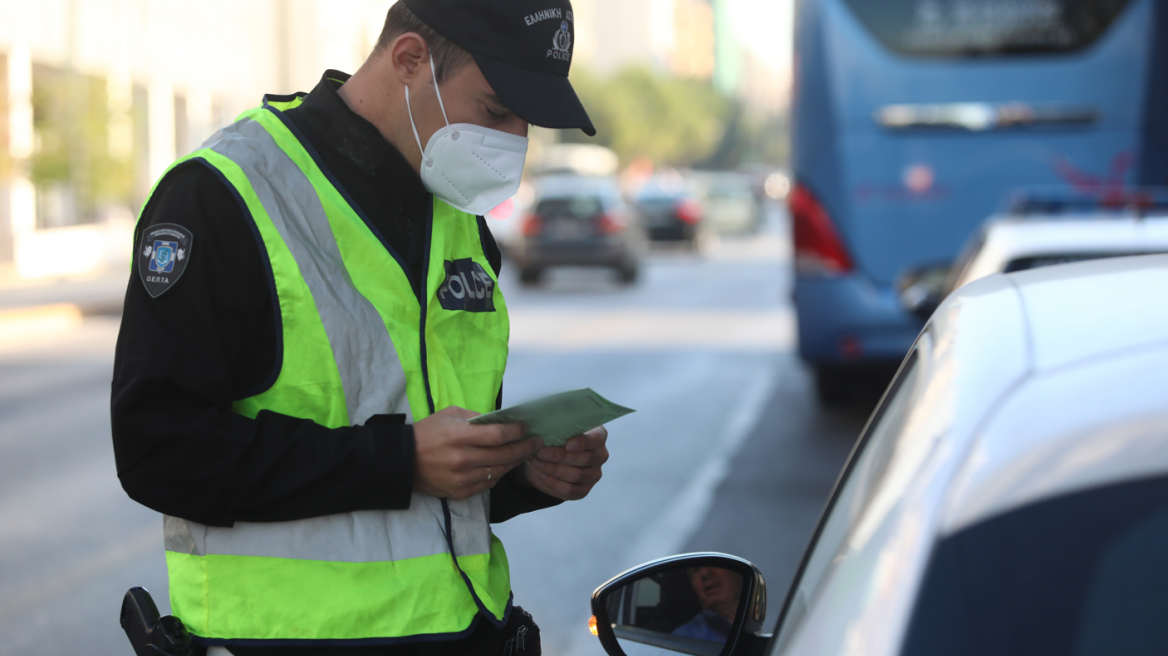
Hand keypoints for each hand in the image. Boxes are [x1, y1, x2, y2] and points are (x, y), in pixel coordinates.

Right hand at [413, 406, 541, 499]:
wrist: (402, 461)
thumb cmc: (427, 433)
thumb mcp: (449, 415)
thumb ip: (475, 417)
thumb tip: (500, 420)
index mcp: (460, 436)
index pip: (498, 435)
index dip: (517, 431)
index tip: (526, 428)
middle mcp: (463, 459)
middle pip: (504, 455)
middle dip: (524, 447)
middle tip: (536, 442)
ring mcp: (462, 478)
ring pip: (499, 471)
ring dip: (514, 462)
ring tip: (523, 453)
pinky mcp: (460, 492)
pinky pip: (488, 484)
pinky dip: (498, 475)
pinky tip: (503, 466)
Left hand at [525, 426, 608, 499]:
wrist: (548, 459)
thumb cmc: (555, 439)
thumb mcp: (556, 430)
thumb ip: (557, 428)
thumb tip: (544, 430)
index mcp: (598, 436)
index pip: (596, 439)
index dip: (583, 442)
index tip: (567, 444)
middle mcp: (600, 455)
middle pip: (585, 458)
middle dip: (562, 456)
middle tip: (543, 453)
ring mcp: (594, 474)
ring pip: (577, 475)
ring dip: (555, 470)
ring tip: (538, 463)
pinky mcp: (584, 490)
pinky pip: (571, 490)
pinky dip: (554, 483)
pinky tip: (542, 475)